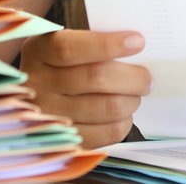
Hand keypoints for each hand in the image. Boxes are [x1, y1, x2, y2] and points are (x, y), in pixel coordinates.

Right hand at [19, 28, 151, 147]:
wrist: (41, 98)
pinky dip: (124, 122)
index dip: (107, 45)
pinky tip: (124, 113)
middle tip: (146, 78)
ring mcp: (49, 117)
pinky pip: (106, 133)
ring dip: (131, 100)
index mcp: (39, 52)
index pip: (69, 49)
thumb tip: (136, 47)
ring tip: (136, 94)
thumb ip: (94, 42)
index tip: (138, 42)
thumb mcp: (68, 43)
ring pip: (106, 107)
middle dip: (132, 77)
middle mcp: (38, 85)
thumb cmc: (66, 64)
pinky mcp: (66, 142)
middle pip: (95, 78)